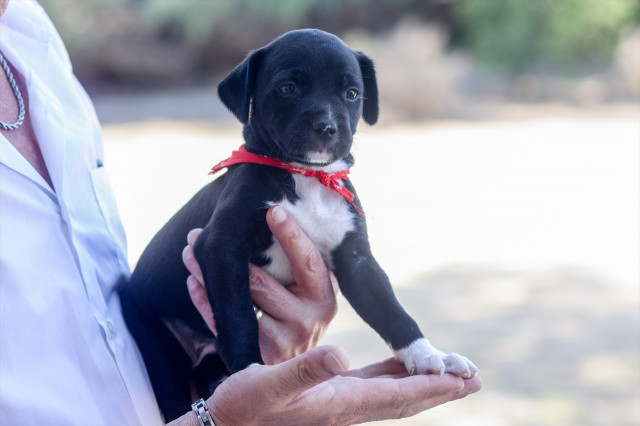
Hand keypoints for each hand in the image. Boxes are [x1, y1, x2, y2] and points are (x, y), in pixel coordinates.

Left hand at [182, 206, 337, 363]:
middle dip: (231, 254)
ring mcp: (284, 341)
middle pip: (261, 282)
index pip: (308, 261)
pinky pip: (226, 323)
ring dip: (209, 276)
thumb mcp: (311, 293)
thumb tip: (270, 218)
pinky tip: (195, 282)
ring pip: (239, 301)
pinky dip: (206, 302)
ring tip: (190, 253)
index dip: (292, 235)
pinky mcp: (260, 356)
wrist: (299, 373)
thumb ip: (299, 267)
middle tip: (201, 233)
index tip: (273, 211)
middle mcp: (308, 320)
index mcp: (324, 297)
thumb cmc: (300, 315)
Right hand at [206, 345, 481, 424]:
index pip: (397, 395)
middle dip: (441, 389)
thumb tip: (339, 356)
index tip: (463, 378)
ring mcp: (341, 403)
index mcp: (340, 405)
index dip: (431, 386)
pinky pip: (374, 385)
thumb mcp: (270, 385)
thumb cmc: (244, 406)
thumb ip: (304, 371)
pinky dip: (395, 375)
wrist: (227, 423)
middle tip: (474, 378)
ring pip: (394, 393)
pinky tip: (401, 365)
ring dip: (424, 383)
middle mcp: (347, 408)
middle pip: (405, 399)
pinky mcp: (331, 395)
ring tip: (451, 373)